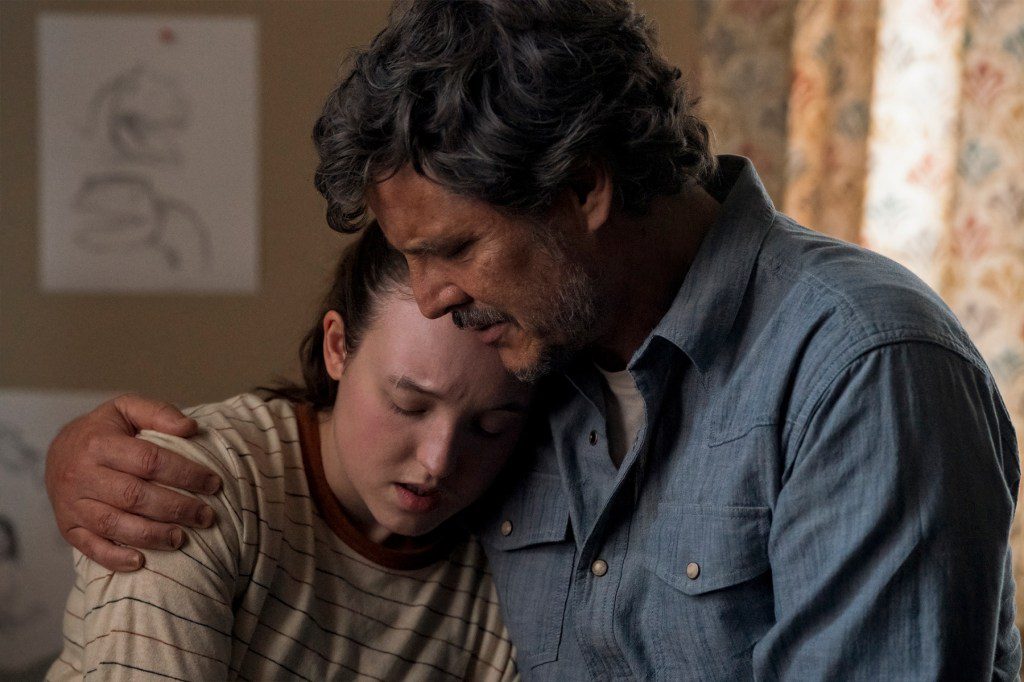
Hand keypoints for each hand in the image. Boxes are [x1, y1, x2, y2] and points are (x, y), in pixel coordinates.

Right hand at [45, 393, 221, 571]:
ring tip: (182, 539)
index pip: (150, 461)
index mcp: (99, 443)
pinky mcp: (68, 527)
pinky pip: (89, 547)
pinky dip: (115, 558)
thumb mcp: (127, 409)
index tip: (214, 484)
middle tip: (206, 516)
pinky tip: (141, 562)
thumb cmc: (104, 430)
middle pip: (135, 496)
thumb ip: (159, 413)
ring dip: (152, 535)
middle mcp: (82, 475)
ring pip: (114, 524)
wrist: (58, 451)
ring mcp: (72, 504)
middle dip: (176, 508)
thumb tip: (191, 428)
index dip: (185, 474)